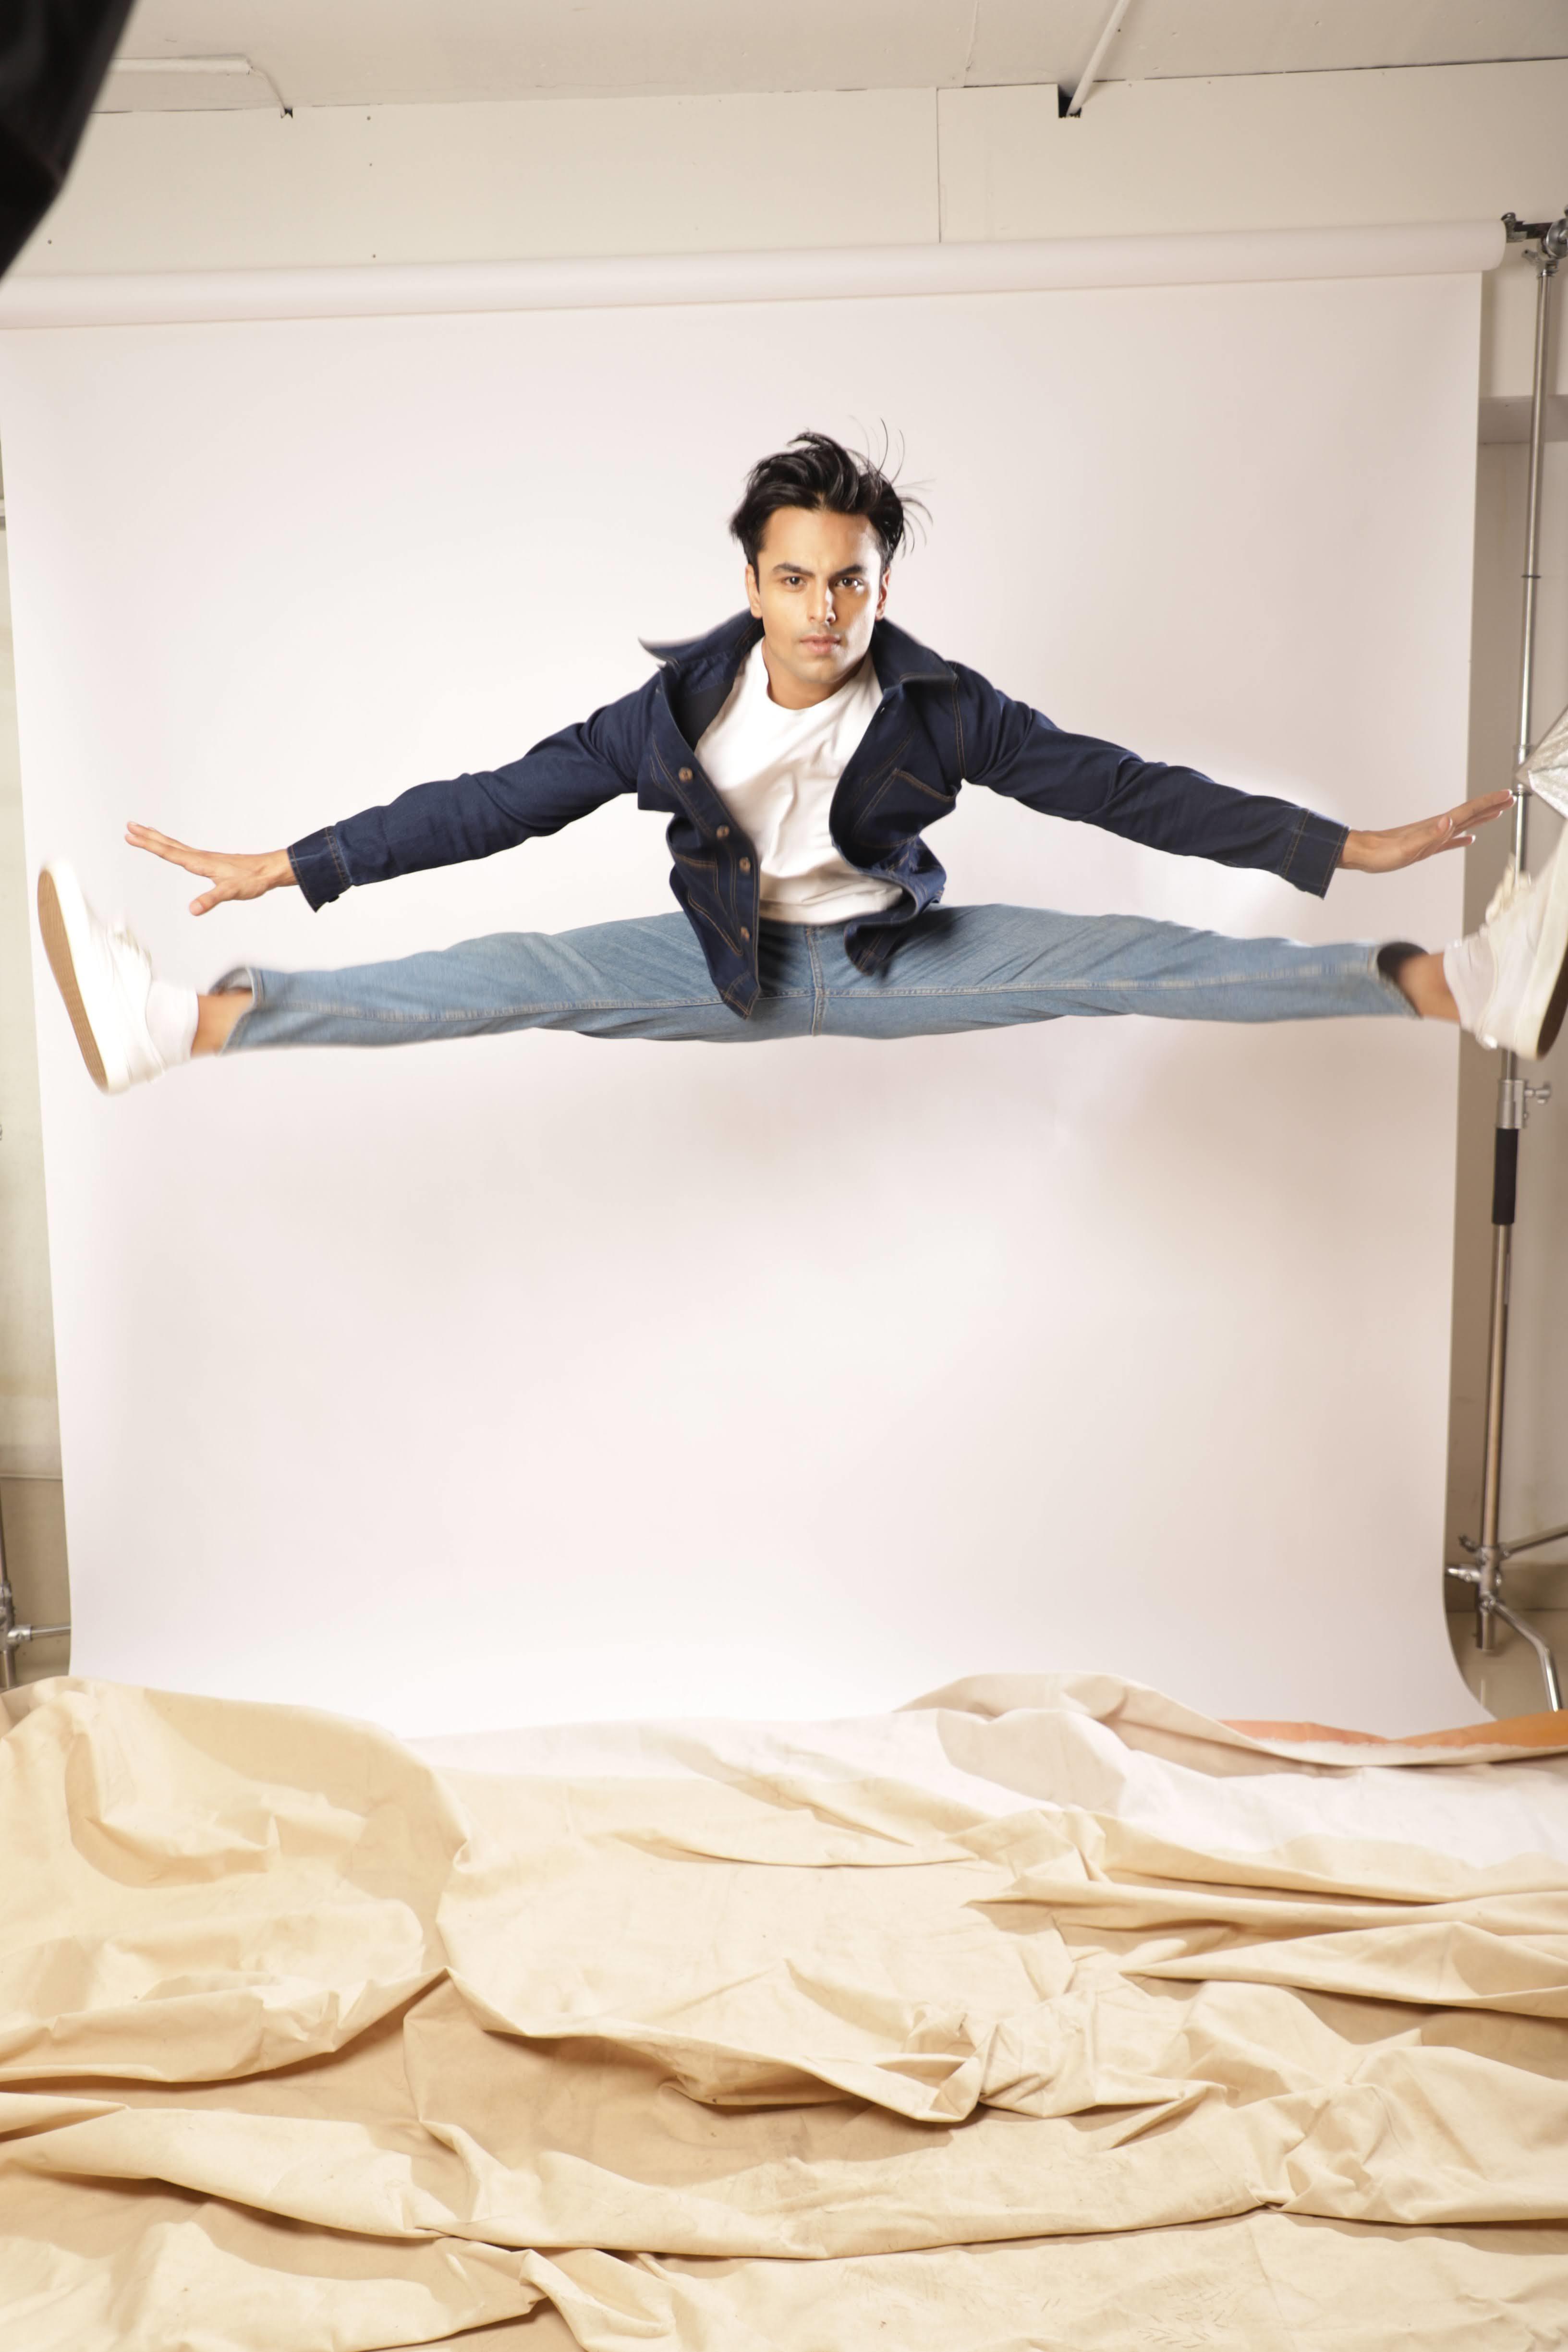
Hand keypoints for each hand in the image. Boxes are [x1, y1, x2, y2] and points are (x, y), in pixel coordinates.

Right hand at [125, 823, 296, 915]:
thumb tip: (192, 910)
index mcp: (199, 862)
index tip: (130, 835)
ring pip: (176, 846)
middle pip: (168, 844)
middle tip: (129, 826)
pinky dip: (173, 846)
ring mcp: (205, 858)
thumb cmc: (251, 880)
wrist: (268, 871)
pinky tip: (173, 849)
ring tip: (144, 831)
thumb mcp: (230, 893)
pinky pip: (185, 850)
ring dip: (158, 839)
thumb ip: (211, 900)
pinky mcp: (211, 862)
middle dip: (148, 836)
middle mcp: (199, 857)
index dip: (149, 844)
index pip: (168, 852)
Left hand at [1338, 791, 1512, 873]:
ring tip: (1496, 813)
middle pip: (1470, 814)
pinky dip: (1461, 839)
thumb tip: (1449, 822)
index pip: (1468, 811)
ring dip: (1480, 818)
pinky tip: (1468, 839)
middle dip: (1491, 806)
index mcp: (1436, 826)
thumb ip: (1429, 835)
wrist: (1363, 854)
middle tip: (1510, 799)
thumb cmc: (1381, 853)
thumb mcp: (1407, 847)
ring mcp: (1432, 836)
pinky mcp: (1425, 846)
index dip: (1488, 804)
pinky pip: (1449, 841)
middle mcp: (1436, 828)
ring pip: (1463, 824)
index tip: (1506, 796)